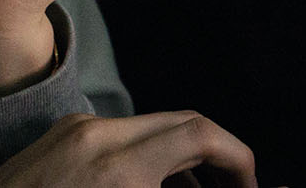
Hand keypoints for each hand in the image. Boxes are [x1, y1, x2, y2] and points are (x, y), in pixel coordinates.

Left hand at [0, 112, 256, 187]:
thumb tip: (207, 187)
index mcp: (118, 168)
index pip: (200, 134)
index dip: (238, 156)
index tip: (250, 183)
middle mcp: (96, 135)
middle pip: (181, 123)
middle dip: (216, 155)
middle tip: (235, 186)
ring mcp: (72, 131)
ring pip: (150, 130)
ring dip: (181, 159)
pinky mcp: (55, 138)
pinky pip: (118, 139)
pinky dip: (146, 160)